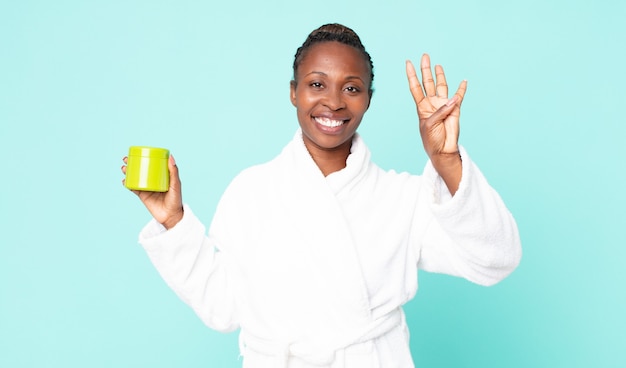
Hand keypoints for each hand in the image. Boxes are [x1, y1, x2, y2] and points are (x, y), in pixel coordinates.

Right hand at [121, 155, 183, 228]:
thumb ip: (174, 172)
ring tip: (124, 168)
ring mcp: (147, 187)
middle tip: (126, 159)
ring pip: (135, 177)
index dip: (144, 157)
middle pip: (141, 169)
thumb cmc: (176, 200)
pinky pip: (133, 188)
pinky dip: (128, 184)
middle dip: (132, 163)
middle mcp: (153, 180)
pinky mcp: (143, 195)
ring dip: (128, 172)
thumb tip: (170, 156)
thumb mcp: (176, 184)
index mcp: (161, 175)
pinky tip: (124, 180)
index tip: (137, 152)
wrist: (170, 216)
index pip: (152, 163)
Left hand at [406, 54, 466, 193]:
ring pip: (442, 86)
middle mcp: (432, 103)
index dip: (412, 75)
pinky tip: (463, 81)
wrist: (442, 150)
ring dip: (440, 75)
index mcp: (422, 107)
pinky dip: (462, 89)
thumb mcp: (430, 124)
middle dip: (426, 69)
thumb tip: (453, 99)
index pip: (415, 87)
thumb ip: (440, 111)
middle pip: (428, 82)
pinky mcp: (455, 109)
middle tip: (424, 56)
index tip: (408, 62)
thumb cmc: (432, 139)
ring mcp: (444, 105)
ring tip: (437, 65)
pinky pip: (459, 96)